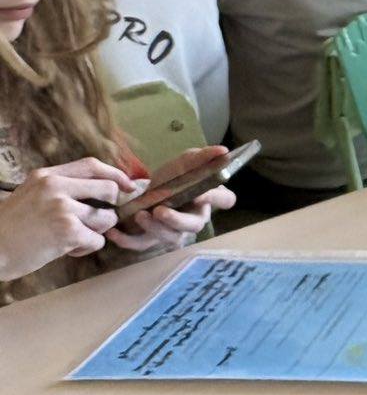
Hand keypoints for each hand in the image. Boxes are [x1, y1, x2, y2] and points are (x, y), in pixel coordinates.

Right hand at [0, 158, 134, 281]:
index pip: (92, 165)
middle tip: (91, 222)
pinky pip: (98, 241)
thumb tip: (103, 189)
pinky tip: (65, 249)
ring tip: (71, 237)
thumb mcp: (31, 194)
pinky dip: (86, 249)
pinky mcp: (68, 232)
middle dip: (108, 209)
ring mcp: (62, 209)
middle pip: (109, 190)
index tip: (129, 186)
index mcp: (47, 176)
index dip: (116, 175)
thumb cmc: (11, 227)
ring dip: (95, 232)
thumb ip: (61, 188)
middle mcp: (55, 187)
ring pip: (107, 218)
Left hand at [106, 146, 234, 254]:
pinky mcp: (152, 238)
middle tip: (160, 211)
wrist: (150, 189)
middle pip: (194, 225)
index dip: (215, 199)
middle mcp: (195, 218)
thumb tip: (223, 150)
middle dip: (177, 221)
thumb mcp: (187, 161)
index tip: (202, 194)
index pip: (224, 199)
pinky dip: (128, 241)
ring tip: (140, 215)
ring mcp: (174, 231)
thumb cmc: (175, 177)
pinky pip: (143, 244)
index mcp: (208, 198)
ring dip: (155, 229)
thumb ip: (203, 156)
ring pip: (170, 237)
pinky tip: (114, 232)